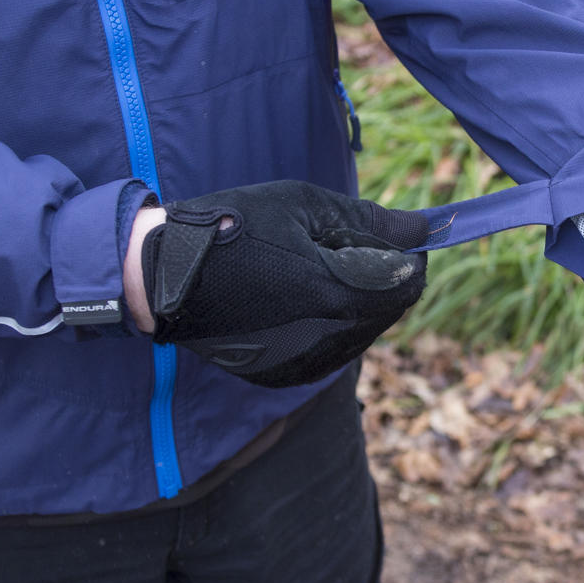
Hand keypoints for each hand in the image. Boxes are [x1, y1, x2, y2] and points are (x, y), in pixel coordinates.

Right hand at [124, 181, 428, 388]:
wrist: (158, 275)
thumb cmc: (231, 227)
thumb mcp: (303, 206)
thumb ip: (370, 221)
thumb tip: (424, 230)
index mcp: (331, 295)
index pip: (407, 284)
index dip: (410, 255)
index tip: (396, 233)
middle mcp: (323, 341)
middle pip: (388, 309)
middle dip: (383, 275)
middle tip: (344, 242)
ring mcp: (303, 365)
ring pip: (364, 331)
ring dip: (359, 299)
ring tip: (315, 264)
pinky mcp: (284, 376)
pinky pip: (334, 349)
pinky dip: (334, 321)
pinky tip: (303, 294)